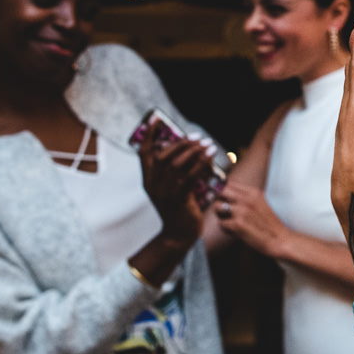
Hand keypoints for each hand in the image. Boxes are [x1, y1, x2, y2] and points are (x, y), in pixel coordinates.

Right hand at [137, 122, 213, 246]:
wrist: (178, 234)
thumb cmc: (177, 209)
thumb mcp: (168, 189)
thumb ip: (172, 172)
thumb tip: (190, 149)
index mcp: (147, 181)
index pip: (143, 153)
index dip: (149, 135)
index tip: (155, 119)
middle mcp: (153, 185)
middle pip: (163, 156)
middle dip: (181, 143)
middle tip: (197, 136)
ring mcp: (164, 193)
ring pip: (177, 164)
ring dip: (194, 151)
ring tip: (207, 143)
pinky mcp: (179, 199)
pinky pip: (190, 176)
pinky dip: (201, 163)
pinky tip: (210, 156)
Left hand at [214, 181, 288, 257]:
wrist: (280, 240)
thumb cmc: (269, 224)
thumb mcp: (261, 202)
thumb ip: (246, 196)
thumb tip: (226, 192)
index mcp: (253, 192)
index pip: (228, 183)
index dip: (221, 189)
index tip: (219, 196)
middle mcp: (246, 199)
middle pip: (219, 191)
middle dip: (217, 199)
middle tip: (221, 208)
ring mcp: (241, 211)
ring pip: (217, 207)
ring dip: (220, 215)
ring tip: (228, 221)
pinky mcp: (237, 225)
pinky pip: (221, 223)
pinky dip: (225, 228)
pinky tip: (234, 231)